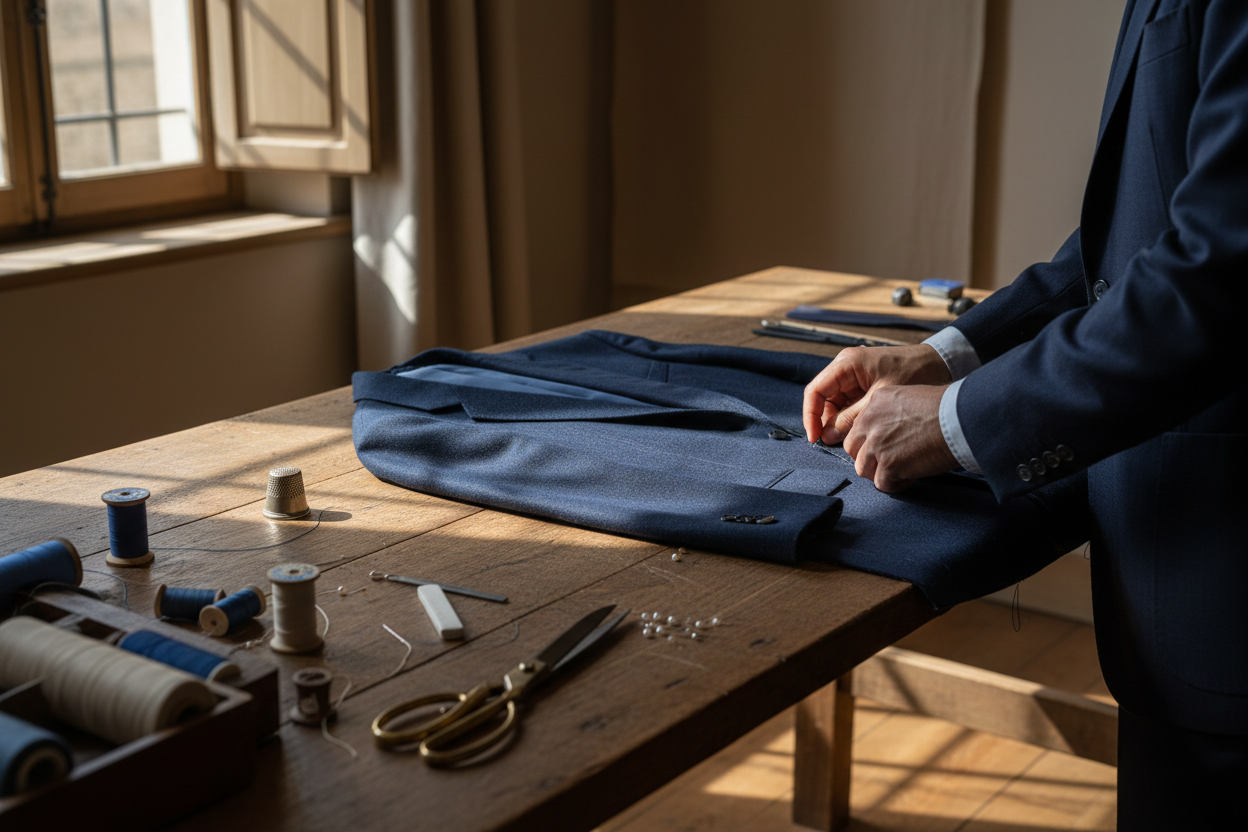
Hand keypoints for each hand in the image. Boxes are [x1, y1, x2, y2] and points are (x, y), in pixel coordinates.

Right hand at [803, 344, 950, 443]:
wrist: (940, 364)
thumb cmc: (913, 373)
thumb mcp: (879, 400)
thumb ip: (851, 418)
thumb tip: (827, 436)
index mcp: (846, 364)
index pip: (815, 391)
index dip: (811, 416)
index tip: (815, 438)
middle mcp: (846, 368)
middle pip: (823, 399)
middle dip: (825, 422)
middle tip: (833, 443)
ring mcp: (854, 376)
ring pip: (835, 404)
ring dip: (838, 422)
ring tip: (848, 439)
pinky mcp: (863, 384)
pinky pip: (848, 404)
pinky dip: (850, 419)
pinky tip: (858, 431)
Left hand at [842, 384, 957, 490]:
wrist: (960, 418)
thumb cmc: (946, 407)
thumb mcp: (910, 397)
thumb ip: (892, 413)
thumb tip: (891, 432)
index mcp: (874, 403)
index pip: (858, 428)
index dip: (870, 441)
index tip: (884, 446)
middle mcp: (870, 422)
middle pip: (853, 449)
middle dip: (868, 458)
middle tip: (888, 461)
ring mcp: (877, 445)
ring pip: (863, 469)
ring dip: (881, 473)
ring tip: (902, 470)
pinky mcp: (889, 465)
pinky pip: (882, 483)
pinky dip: (896, 484)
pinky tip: (911, 476)